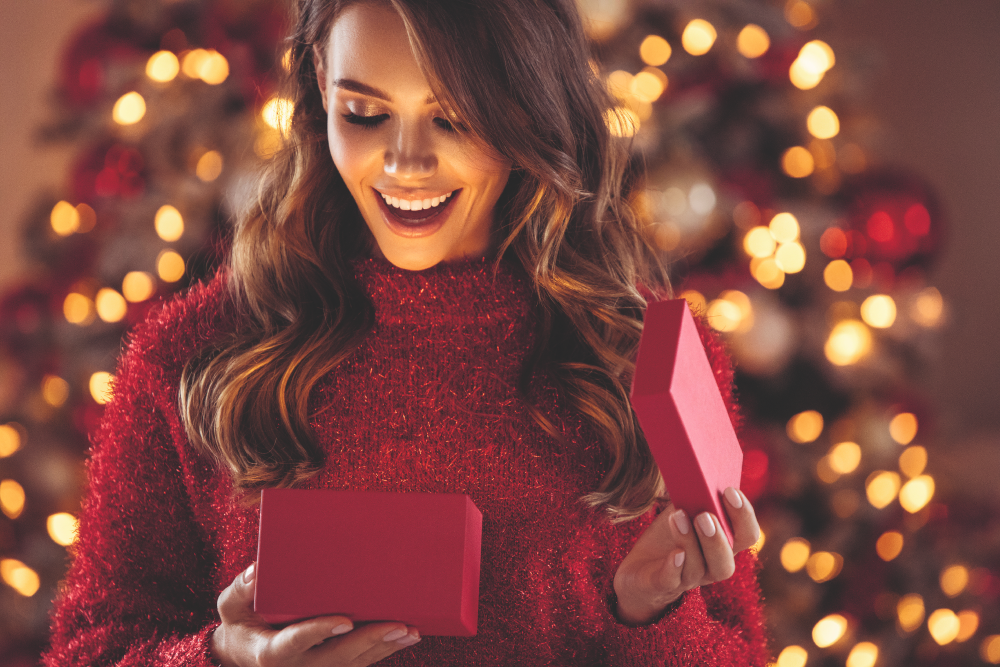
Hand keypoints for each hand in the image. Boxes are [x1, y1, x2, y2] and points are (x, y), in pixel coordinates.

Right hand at [211, 563, 421, 666]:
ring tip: (410, 630)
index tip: (344, 620)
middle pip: (337, 657)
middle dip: (369, 641)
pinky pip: (358, 663)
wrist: (242, 652)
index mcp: (271, 651)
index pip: (297, 641)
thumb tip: (255, 570)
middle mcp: (297, 666)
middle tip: (398, 624)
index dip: (320, 631)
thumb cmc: (240, 621)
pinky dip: (382, 650)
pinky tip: (406, 637)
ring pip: (353, 663)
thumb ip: (241, 589)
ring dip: (383, 647)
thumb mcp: (230, 606)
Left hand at [613, 487, 759, 624]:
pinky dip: (674, 567)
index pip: (747, 535)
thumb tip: (694, 463)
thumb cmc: (667, 537)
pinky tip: (674, 553)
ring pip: (699, 568)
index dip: (743, 515)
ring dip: (690, 541)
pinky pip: (671, 581)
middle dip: (717, 537)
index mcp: (723, 545)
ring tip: (678, 516)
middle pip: (726, 560)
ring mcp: (686, 578)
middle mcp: (710, 566)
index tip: (730, 491)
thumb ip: (693, 495)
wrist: (640, 571)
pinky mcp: (660, 585)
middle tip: (705, 514)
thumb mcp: (683, 511)